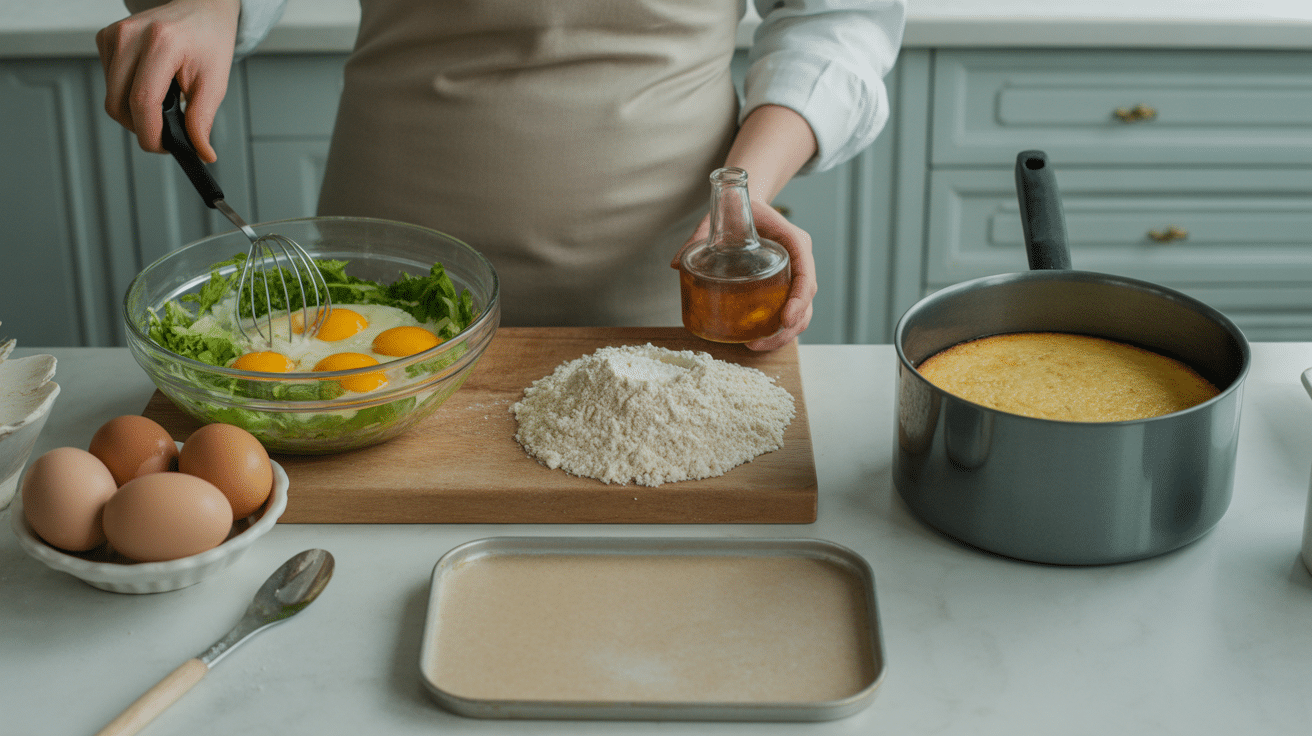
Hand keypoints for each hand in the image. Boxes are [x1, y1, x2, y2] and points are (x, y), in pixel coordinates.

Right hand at [96, 0, 240, 162]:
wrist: (201, 8)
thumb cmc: (209, 39)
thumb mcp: (215, 82)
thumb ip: (202, 120)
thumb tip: (201, 153)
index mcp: (161, 43)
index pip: (143, 101)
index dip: (150, 134)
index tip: (164, 147)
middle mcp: (131, 35)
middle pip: (118, 104)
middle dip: (141, 128)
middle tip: (166, 132)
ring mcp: (114, 35)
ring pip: (111, 96)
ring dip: (134, 113)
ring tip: (162, 107)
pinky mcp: (106, 38)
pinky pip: (108, 82)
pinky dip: (127, 94)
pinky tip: (149, 86)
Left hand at [671, 200, 816, 351]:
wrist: (747, 203)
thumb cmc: (739, 208)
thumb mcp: (719, 216)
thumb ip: (699, 236)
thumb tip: (675, 263)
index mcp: (793, 240)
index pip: (805, 272)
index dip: (799, 299)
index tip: (785, 320)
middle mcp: (799, 259)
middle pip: (806, 299)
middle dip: (789, 327)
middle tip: (759, 343)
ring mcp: (794, 274)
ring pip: (802, 311)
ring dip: (783, 334)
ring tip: (755, 346)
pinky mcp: (785, 285)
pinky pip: (789, 310)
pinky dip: (778, 329)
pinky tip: (756, 340)